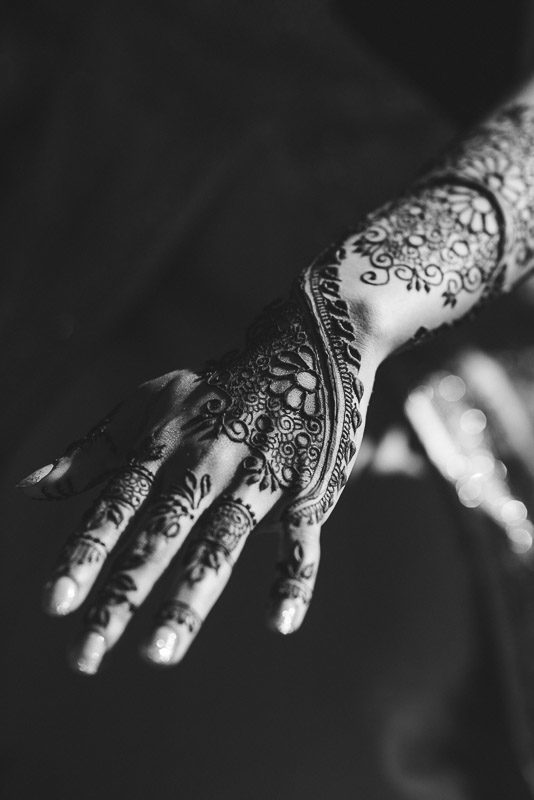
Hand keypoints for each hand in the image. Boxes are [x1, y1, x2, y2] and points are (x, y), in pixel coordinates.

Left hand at [18, 257, 380, 673]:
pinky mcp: (306, 487)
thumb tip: (28, 491)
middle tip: (86, 655)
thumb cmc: (213, 391)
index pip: (116, 506)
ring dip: (191, 597)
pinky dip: (294, 577)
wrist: (301, 350)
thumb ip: (91, 453)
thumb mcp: (146, 406)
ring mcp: (258, 476)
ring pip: (222, 541)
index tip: (53, 603)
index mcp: (163, 445)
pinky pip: (302, 538)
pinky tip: (280, 624)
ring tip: (158, 653)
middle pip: (160, 533)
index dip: (84, 553)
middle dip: (123, 592)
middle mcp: (205, 463)